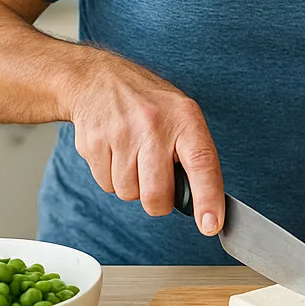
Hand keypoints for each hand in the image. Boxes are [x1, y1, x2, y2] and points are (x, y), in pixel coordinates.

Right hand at [69, 60, 223, 234]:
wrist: (98, 80)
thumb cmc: (149, 105)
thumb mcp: (183, 116)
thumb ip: (194, 155)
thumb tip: (205, 204)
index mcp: (185, 119)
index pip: (202, 163)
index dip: (208, 199)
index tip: (210, 225)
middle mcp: (153, 126)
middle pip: (156, 195)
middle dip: (157, 202)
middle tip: (157, 184)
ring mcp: (121, 135)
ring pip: (129, 194)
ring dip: (132, 186)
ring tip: (134, 156)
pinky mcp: (94, 144)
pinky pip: (106, 186)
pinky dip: (112, 178)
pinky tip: (116, 153)